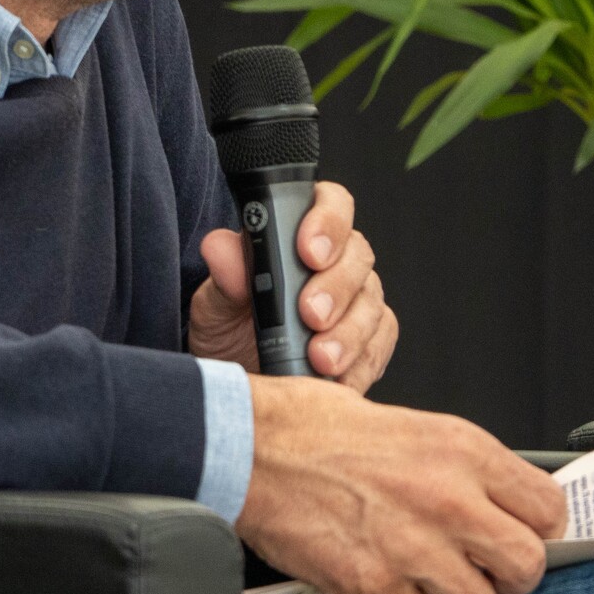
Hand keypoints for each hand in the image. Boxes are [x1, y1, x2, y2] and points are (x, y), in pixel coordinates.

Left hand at [187, 181, 398, 392]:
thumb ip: (224, 277)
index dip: (327, 222)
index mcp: (300, 233)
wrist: (239, 388)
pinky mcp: (370, 341)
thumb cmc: (228, 333)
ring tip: (320, 359)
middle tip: (311, 314)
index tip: (309, 251)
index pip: (331, 204)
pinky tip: (338, 380)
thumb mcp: (214, 307)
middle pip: (357, 257)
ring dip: (349, 333)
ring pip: (372, 304)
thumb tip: (220, 247)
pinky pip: (379, 345)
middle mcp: (337, 262)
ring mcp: (358, 301)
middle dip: (336, 287)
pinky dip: (360, 364)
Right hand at [237, 375, 567, 593]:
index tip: (528, 532)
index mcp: (464, 451)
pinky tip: (386, 578)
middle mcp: (448, 499)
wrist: (253, 449)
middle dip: (511, 573)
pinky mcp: (373, 586)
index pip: (548, 507)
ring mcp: (412, 548)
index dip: (540, 527)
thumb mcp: (415, 426)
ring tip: (429, 572)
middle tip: (488, 566)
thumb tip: (500, 503)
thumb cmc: (321, 429)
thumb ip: (465, 468)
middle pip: (527, 566)